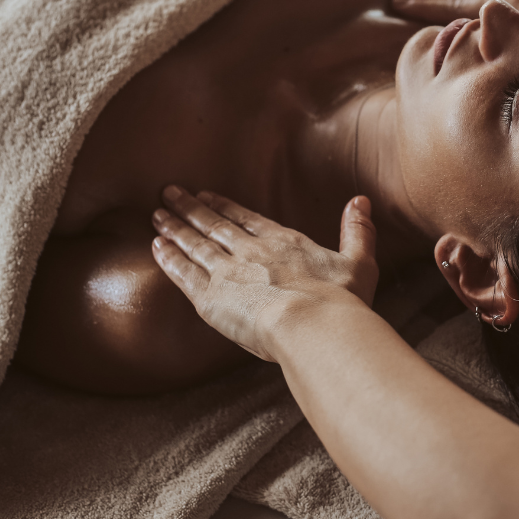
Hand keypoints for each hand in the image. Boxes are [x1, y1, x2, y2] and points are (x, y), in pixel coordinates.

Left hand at [151, 187, 377, 362]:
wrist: (313, 325)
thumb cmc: (340, 301)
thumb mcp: (360, 262)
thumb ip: (358, 231)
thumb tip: (361, 201)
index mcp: (283, 242)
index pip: (246, 219)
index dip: (224, 206)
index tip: (207, 195)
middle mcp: (251, 251)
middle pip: (214, 225)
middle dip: (191, 208)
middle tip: (169, 193)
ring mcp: (229, 272)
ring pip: (195, 245)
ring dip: (175, 228)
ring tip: (157, 215)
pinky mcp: (211, 297)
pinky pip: (184, 274)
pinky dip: (169, 259)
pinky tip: (157, 247)